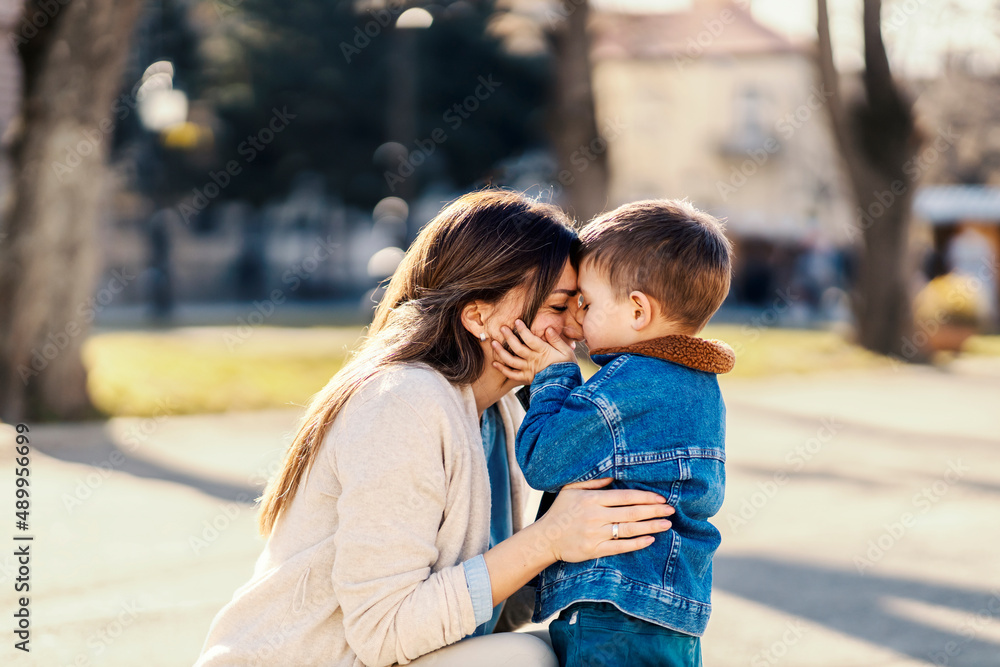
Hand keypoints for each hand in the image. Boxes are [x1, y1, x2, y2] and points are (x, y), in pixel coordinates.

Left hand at [491, 319, 576, 384]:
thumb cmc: (567, 367)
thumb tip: (548, 329)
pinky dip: (502, 369)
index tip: (517, 321)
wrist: (565, 386)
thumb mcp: (566, 352)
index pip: (530, 339)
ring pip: (511, 360)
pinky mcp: (525, 378)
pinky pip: (511, 374)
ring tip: (493, 343)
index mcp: (543, 352)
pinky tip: (494, 363)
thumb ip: (556, 340)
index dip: (522, 330)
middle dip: (509, 337)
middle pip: (518, 348)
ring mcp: (528, 370)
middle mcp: (533, 360)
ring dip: (501, 351)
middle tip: (502, 328)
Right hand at [533, 478, 674, 562]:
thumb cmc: (560, 511)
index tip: (661, 498)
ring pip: (628, 530)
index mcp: (592, 499)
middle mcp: (595, 516)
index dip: (645, 497)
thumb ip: (593, 481)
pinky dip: (636, 543)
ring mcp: (596, 534)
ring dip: (650, 526)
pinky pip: (620, 547)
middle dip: (653, 511)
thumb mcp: (571, 489)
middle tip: (671, 510)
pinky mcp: (594, 550)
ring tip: (666, 524)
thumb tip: (613, 476)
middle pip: (631, 513)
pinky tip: (650, 540)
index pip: (625, 497)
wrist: (545, 538)